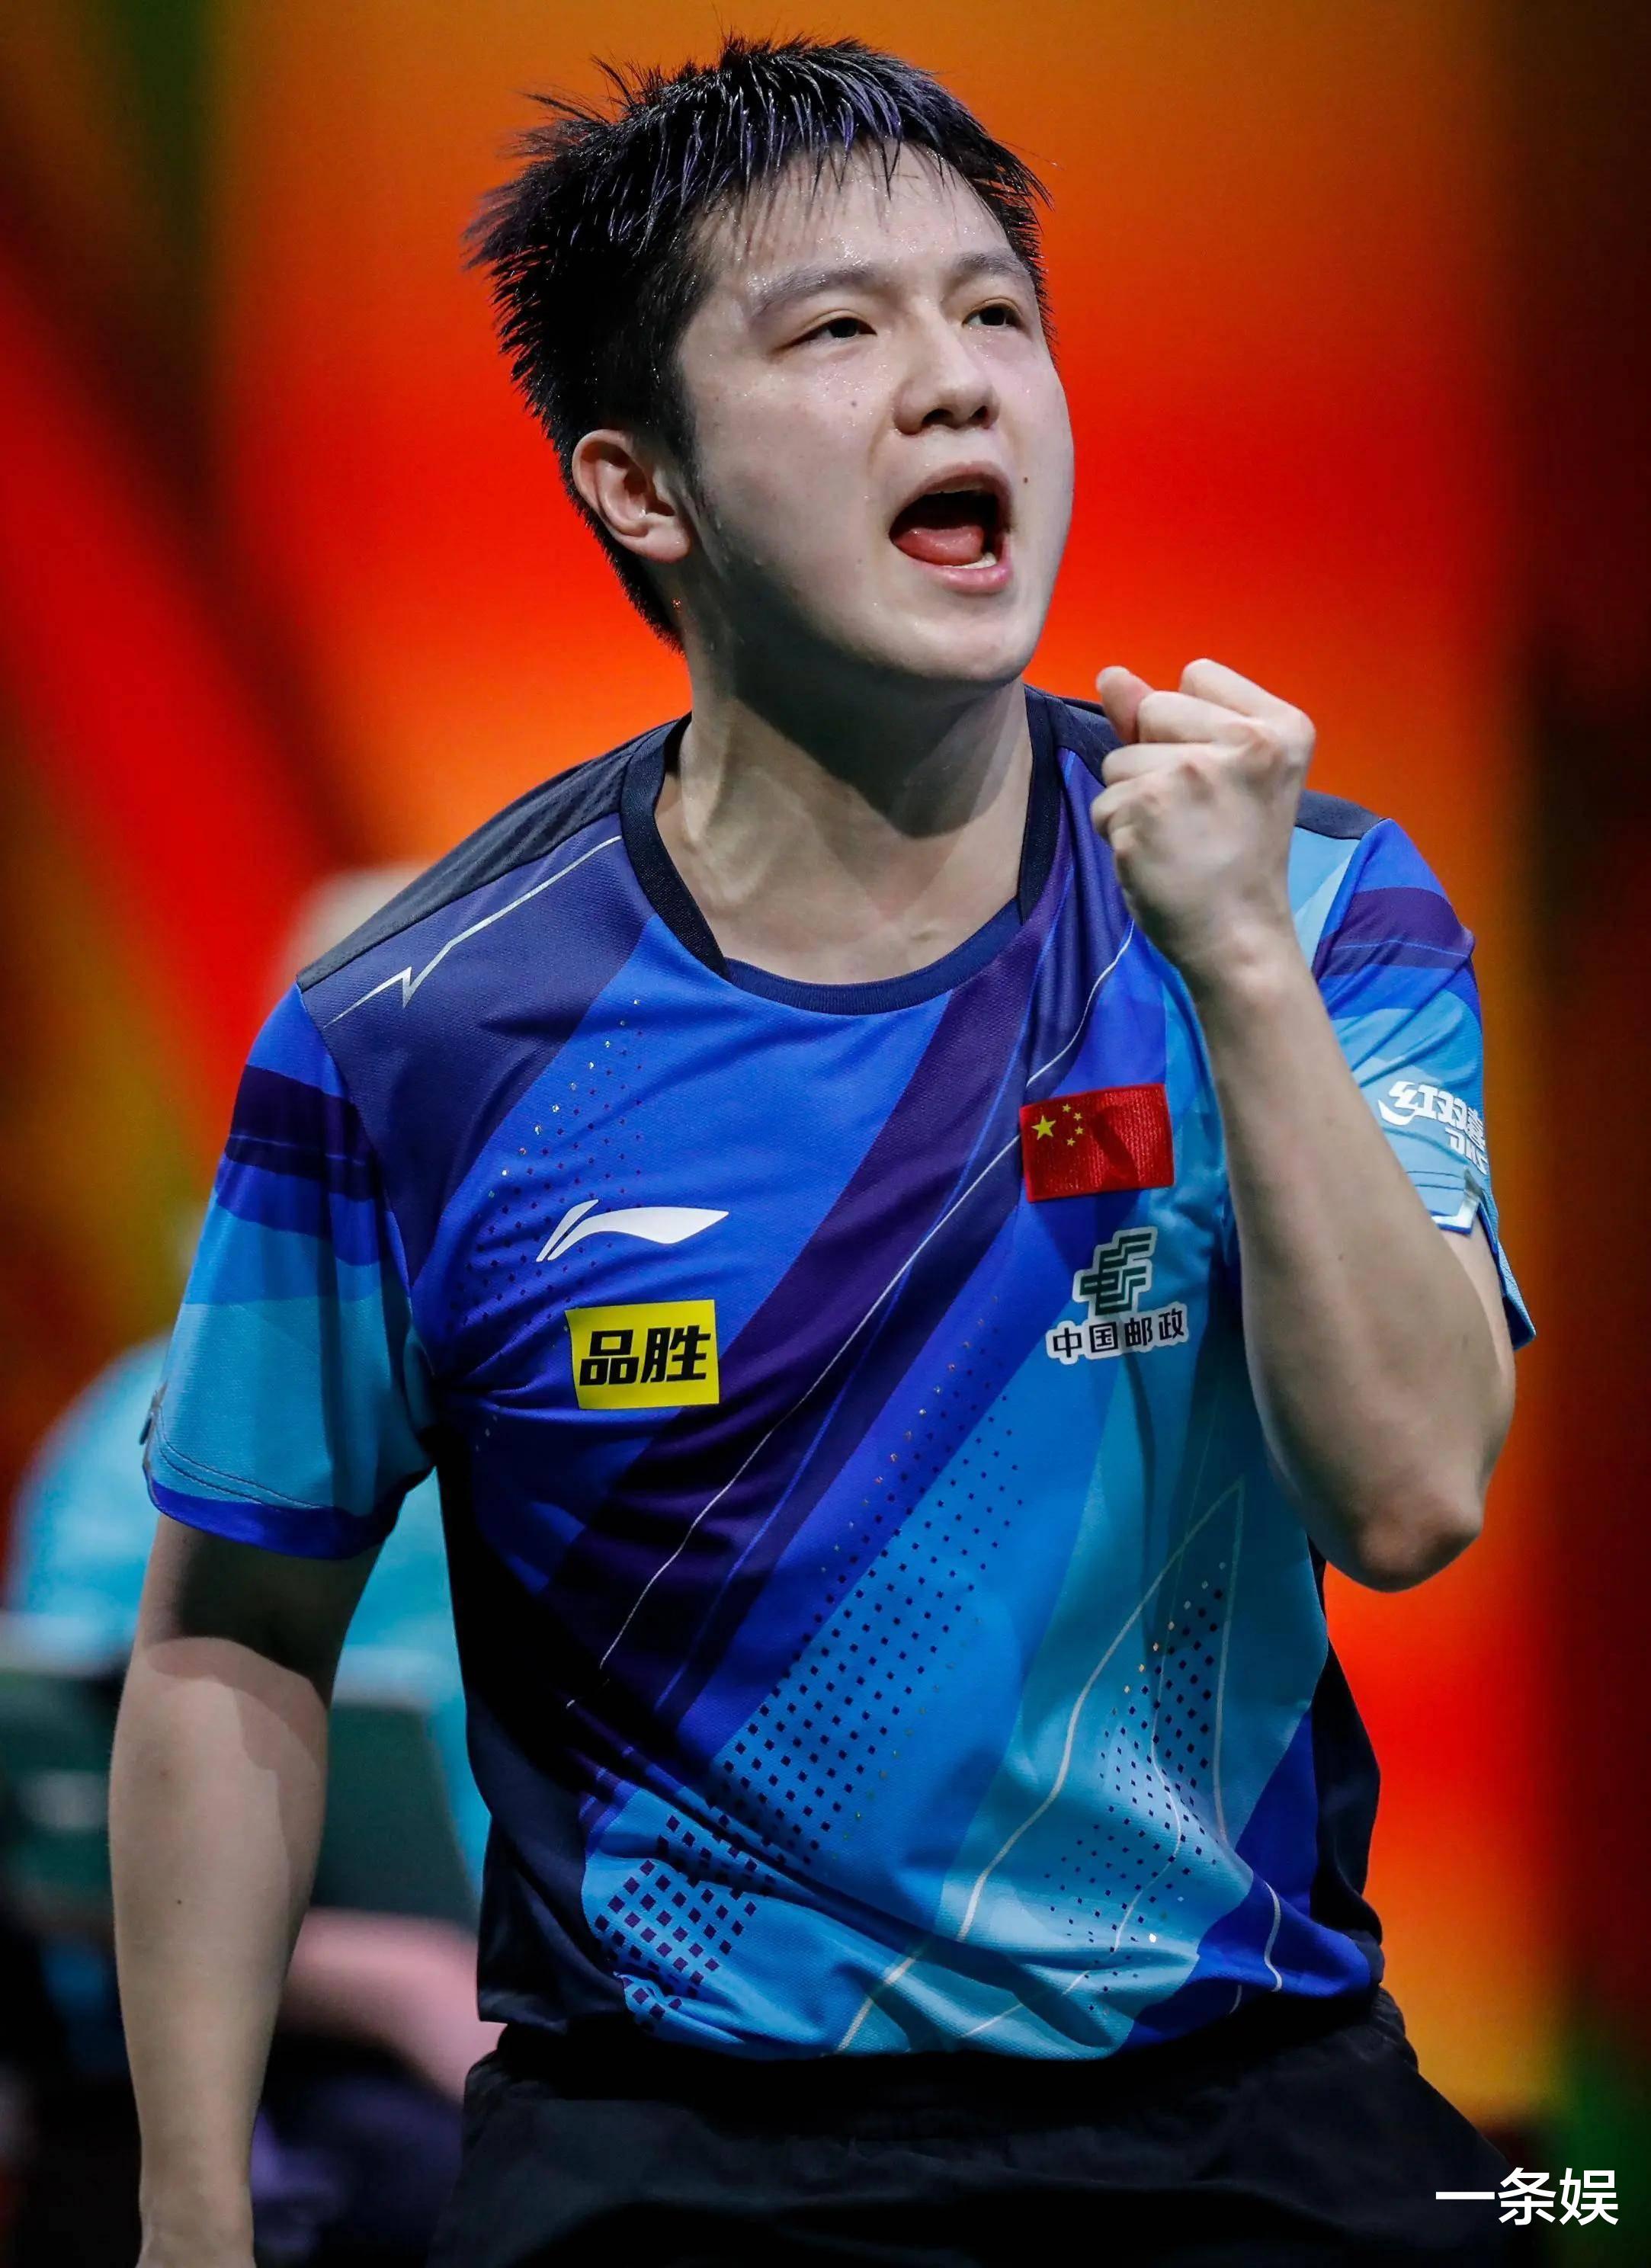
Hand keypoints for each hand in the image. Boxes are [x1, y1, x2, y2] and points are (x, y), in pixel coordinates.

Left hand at [1089, 657, 1312, 986]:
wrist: (1238, 937)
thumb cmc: (1232, 855)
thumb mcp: (1221, 772)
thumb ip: (1163, 717)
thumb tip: (1109, 674)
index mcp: (1282, 726)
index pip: (1195, 674)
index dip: (1189, 725)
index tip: (1222, 779)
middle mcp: (1248, 742)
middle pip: (1153, 706)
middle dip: (1155, 756)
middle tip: (1197, 813)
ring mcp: (1196, 773)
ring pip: (1119, 758)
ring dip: (1132, 799)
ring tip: (1177, 836)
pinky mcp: (1149, 807)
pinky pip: (1104, 802)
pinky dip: (1118, 832)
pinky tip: (1157, 856)